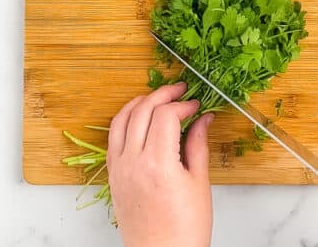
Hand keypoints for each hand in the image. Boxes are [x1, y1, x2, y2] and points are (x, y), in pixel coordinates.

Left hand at [106, 83, 214, 246]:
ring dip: (139, 103)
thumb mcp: (199, 183)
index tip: (197, 105)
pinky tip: (140, 119)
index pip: (165, 116)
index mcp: (158, 164)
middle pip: (141, 111)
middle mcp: (133, 163)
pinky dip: (125, 121)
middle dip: (162, 95)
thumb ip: (198, 145)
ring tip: (158, 98)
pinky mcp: (113, 175)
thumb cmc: (185, 227)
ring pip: (121, 120)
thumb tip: (203, 119)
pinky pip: (113, 138)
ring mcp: (119, 168)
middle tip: (180, 91)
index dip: (183, 104)